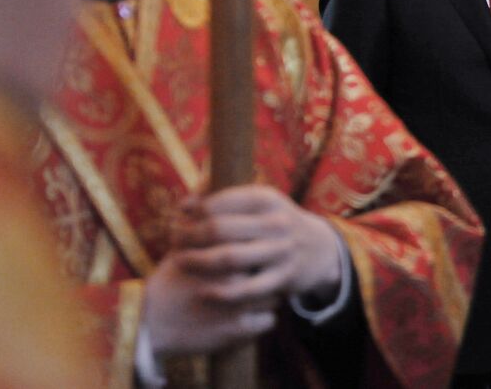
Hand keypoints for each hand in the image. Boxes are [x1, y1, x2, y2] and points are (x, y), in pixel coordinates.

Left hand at [142, 185, 342, 356]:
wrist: (317, 249)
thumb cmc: (274, 223)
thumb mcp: (260, 202)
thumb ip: (224, 199)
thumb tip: (184, 204)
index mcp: (267, 199)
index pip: (219, 202)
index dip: (192, 211)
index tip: (178, 216)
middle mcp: (276, 222)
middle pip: (220, 229)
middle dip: (189, 235)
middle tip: (172, 240)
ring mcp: (281, 251)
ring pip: (229, 258)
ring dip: (198, 261)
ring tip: (179, 261)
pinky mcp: (283, 278)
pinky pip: (246, 289)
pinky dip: (221, 291)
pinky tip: (203, 291)